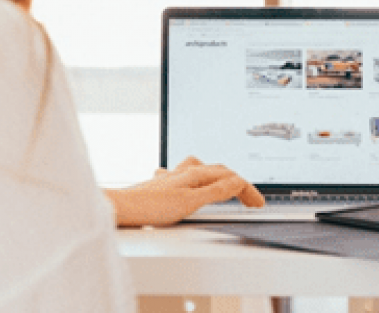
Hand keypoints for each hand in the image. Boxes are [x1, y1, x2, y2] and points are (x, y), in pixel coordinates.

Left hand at [106, 157, 263, 226]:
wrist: (120, 208)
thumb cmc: (149, 206)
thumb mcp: (189, 202)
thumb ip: (215, 192)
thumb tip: (237, 182)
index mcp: (194, 174)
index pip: (230, 177)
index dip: (247, 189)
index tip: (258, 202)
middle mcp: (183, 172)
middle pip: (218, 171)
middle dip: (237, 183)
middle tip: (249, 199)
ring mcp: (172, 178)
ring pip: (201, 170)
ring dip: (217, 177)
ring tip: (226, 186)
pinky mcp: (161, 186)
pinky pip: (184, 176)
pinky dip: (196, 181)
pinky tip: (189, 185)